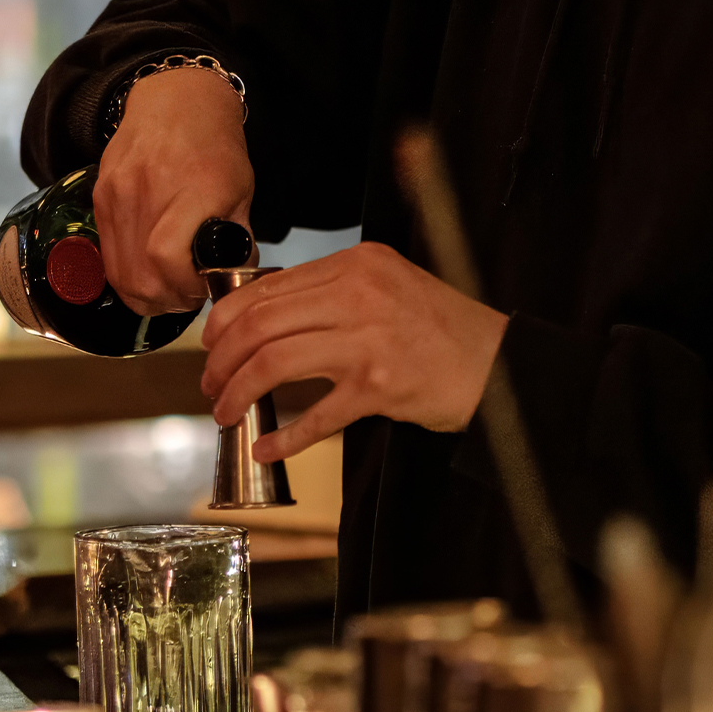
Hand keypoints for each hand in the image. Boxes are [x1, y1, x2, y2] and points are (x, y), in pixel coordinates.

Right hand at [94, 68, 255, 315]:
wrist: (175, 102)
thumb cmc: (214, 147)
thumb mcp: (241, 192)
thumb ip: (237, 240)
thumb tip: (231, 284)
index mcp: (191, 189)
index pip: (167, 258)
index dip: (185, 288)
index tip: (203, 289)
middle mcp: (146, 192)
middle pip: (140, 278)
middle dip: (167, 301)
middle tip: (187, 295)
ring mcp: (117, 195)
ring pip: (119, 275)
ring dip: (145, 295)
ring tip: (168, 288)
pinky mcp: (100, 197)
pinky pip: (108, 255)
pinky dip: (128, 274)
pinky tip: (149, 269)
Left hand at [200, 242, 509, 461]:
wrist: (501, 364)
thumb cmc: (442, 331)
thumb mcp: (388, 288)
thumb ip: (334, 293)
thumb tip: (266, 319)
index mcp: (357, 264)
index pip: (268, 289)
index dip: (226, 321)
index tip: (212, 344)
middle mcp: (360, 294)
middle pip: (260, 325)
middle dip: (222, 360)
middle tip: (211, 385)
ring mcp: (369, 340)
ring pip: (273, 363)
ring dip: (239, 393)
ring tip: (226, 413)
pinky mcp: (381, 386)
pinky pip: (315, 414)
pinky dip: (284, 436)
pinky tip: (267, 447)